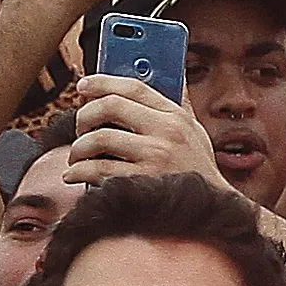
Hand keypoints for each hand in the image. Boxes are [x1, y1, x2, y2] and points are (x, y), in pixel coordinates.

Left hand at [63, 74, 229, 188]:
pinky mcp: (141, 181)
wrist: (211, 210)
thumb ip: (177, 106)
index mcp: (175, 116)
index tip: (83, 86)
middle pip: (110, 106)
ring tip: (76, 157)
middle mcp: (166, 132)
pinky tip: (74, 175)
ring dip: (78, 148)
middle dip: (84, 115)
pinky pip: (97, 169)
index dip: (102, 82)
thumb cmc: (196, 170)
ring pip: (98, 138)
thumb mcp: (194, 132)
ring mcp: (154, 157)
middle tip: (79, 128)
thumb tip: (167, 75)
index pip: (133, 87)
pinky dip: (78, 171)